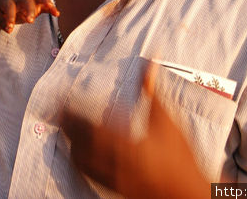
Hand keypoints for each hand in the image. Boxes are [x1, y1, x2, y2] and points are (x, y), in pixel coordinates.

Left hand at [0, 0, 58, 32]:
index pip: (9, 7)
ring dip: (45, 2)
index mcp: (7, 2)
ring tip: (51, 8)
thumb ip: (2, 23)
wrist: (1, 5)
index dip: (10, 17)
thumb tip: (9, 29)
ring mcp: (28, 2)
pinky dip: (51, 8)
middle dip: (29, 9)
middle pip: (26, 0)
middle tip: (30, 21)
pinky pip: (44, 4)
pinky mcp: (35, 6)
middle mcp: (19, 0)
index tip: (10, 28)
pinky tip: (57, 14)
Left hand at [61, 61, 207, 198]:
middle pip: (78, 141)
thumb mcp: (167, 120)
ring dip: (71, 142)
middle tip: (57, 110)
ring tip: (67, 128)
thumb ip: (152, 91)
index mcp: (123, 143)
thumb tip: (150, 60)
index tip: (60, 100)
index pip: (87, 124)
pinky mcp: (114, 188)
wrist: (188, 193)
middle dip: (66, 125)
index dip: (71, 111)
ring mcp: (112, 177)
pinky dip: (80, 160)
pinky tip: (82, 151)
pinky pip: (88, 173)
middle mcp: (113, 161)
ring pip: (80, 160)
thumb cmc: (181, 156)